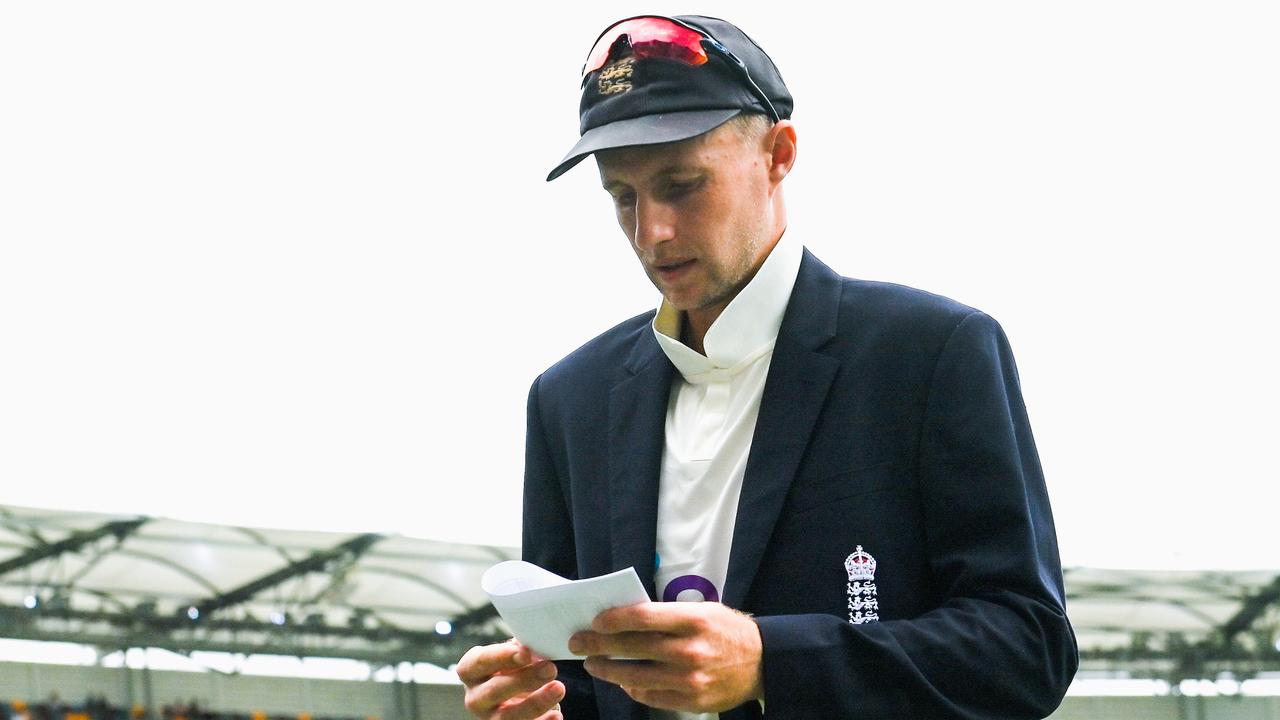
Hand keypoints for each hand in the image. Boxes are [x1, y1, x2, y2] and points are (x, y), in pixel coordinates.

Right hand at [457, 639, 564, 719]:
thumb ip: (518, 649)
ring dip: (536, 702)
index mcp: (471, 671)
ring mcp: (489, 718)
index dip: (502, 656)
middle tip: (550, 668)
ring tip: (558, 688)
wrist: (514, 696)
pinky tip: (556, 715)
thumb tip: (534, 640)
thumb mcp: (510, 656)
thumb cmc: (510, 669)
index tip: (526, 652)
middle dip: (524, 679)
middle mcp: (475, 697)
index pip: (480, 661)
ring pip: (508, 716)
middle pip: (495, 690)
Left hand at [568, 602, 762, 713]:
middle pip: (633, 648)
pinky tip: (624, 680)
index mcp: (692, 621)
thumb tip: (623, 619)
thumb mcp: (701, 611)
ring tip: (594, 664)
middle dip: (599, 645)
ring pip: (636, 677)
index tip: (595, 621)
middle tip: (578, 643)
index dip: (613, 619)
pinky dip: (633, 689)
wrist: (761, 662)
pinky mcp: (691, 701)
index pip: (642, 617)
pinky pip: (651, 696)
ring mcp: (690, 680)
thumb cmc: (725, 630)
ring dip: (609, 670)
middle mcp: (690, 651)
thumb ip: (666, 615)